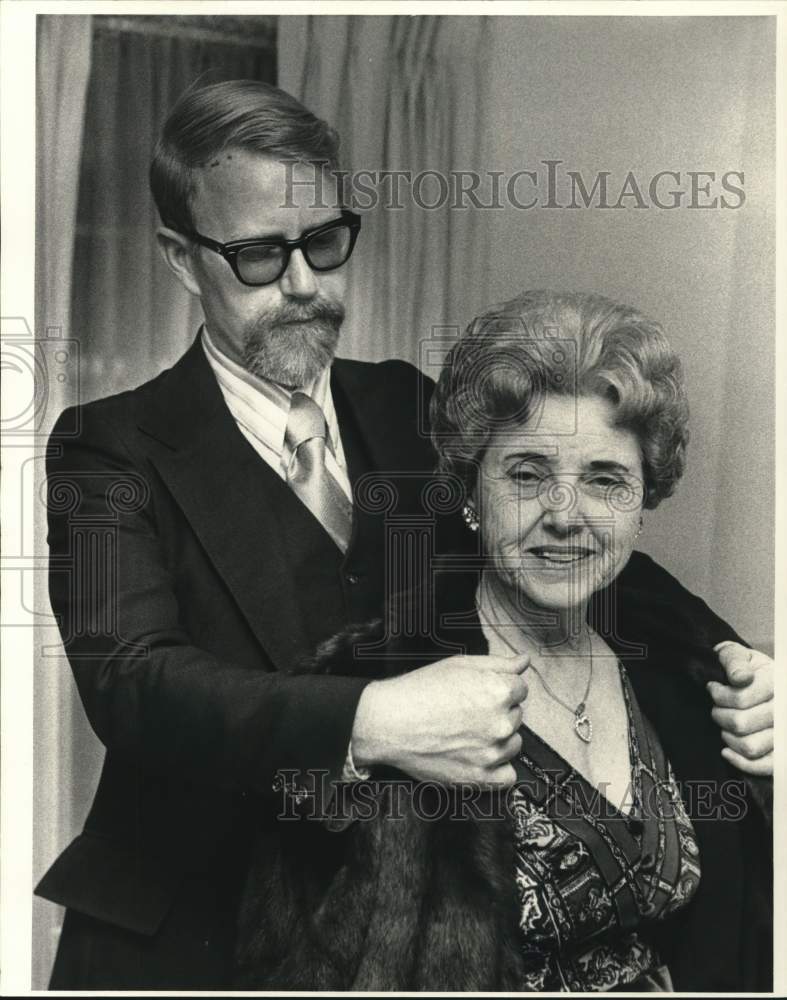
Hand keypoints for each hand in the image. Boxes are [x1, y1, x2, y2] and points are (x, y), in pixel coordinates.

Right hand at [351, 654, 529, 786]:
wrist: (388, 722)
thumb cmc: (420, 690)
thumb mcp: (459, 665)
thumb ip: (499, 664)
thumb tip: (524, 661)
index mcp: (498, 691)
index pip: (520, 690)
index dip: (499, 689)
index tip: (480, 694)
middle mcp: (500, 722)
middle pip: (516, 716)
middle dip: (498, 713)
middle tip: (468, 712)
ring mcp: (492, 752)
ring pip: (514, 744)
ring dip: (499, 740)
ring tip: (468, 733)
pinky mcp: (482, 778)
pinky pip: (508, 776)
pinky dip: (497, 769)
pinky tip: (477, 757)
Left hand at [707, 641, 773, 776]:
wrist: (757, 678)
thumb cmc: (744, 667)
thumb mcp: (736, 654)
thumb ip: (735, 661)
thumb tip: (740, 678)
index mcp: (776, 684)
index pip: (740, 699)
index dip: (719, 695)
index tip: (712, 688)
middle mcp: (782, 710)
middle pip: (741, 724)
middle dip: (720, 716)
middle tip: (717, 708)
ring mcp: (783, 733)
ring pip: (750, 747)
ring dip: (728, 737)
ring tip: (724, 724)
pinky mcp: (781, 752)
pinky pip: (765, 767)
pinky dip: (742, 762)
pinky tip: (726, 751)